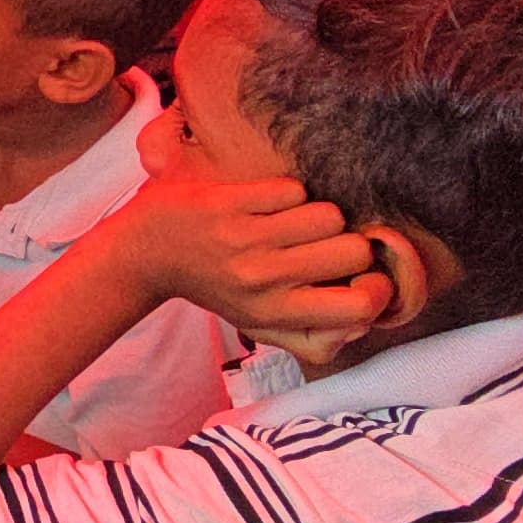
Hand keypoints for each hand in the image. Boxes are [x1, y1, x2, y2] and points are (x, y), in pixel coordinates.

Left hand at [107, 133, 393, 362]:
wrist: (146, 252)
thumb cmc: (216, 287)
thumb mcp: (260, 325)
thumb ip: (314, 333)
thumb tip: (369, 318)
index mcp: (276, 316)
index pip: (359, 310)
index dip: (376, 291)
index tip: (360, 280)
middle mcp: (264, 282)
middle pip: (355, 252)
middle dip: (351, 242)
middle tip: (323, 245)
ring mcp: (246, 242)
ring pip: (330, 215)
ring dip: (319, 215)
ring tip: (292, 225)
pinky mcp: (230, 205)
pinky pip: (294, 189)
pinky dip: (288, 194)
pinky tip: (265, 206)